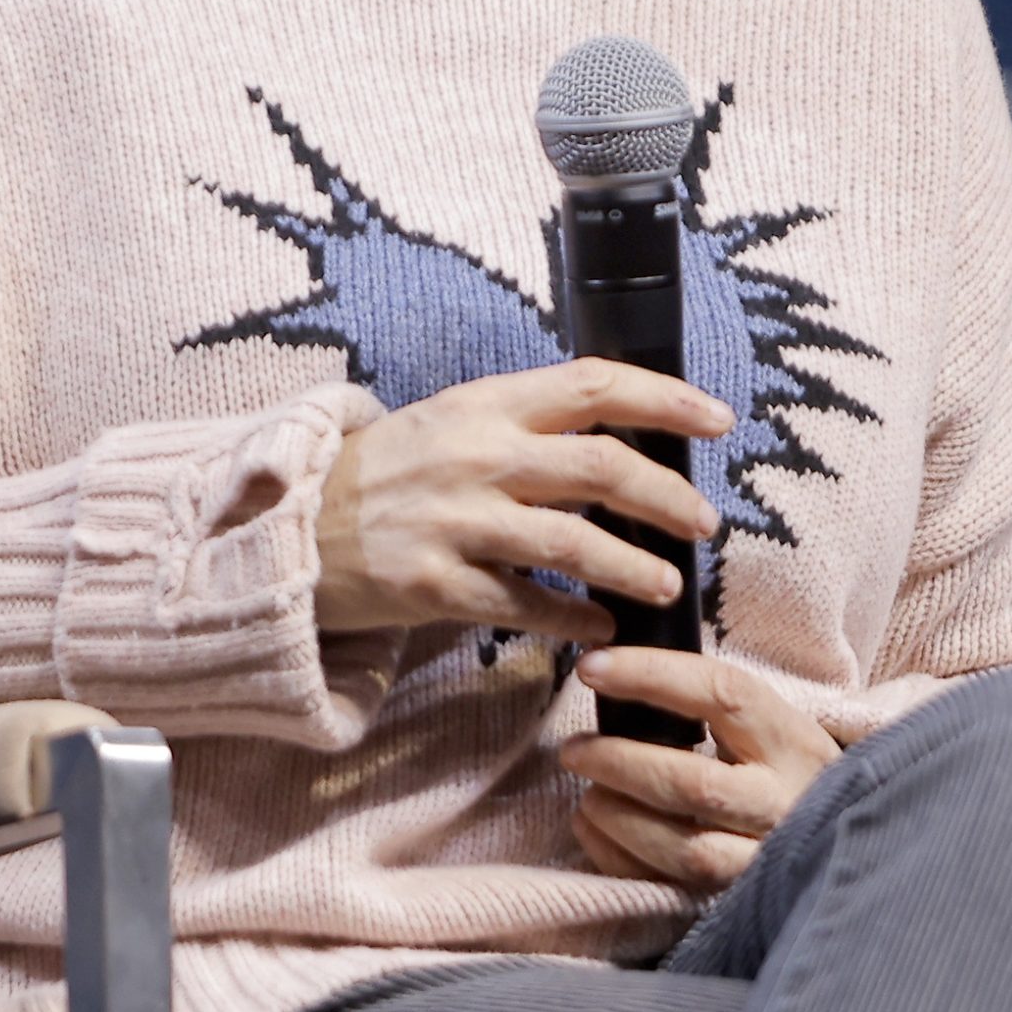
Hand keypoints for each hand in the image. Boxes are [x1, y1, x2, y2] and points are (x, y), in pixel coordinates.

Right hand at [315, 359, 732, 639]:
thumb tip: (623, 441)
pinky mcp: (433, 584)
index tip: (718, 418)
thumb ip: (527, 426)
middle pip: (600, 466)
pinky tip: (600, 627)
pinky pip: (524, 606)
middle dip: (668, 495)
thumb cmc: (391, 472)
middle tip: (704, 521)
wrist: (294, 525)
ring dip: (633, 566)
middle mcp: (476, 455)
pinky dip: (572, 618)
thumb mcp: (454, 421)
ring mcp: (454, 521)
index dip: (665, 398)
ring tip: (667, 585)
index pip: (593, 385)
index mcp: (487, 404)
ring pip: (572, 541)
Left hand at [561, 645, 841, 889]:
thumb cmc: (785, 773)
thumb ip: (714, 704)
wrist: (845, 849)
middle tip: (574, 749)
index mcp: (792, 741)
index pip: (721, 693)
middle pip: (694, 783)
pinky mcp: (740, 906)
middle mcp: (785, 803)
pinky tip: (593, 829)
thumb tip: (620, 667)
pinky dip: (620, 859)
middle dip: (622, 761)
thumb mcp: (771, 730)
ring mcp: (766, 863)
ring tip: (586, 793)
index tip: (593, 667)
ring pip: (685, 849)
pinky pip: (670, 890)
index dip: (652, 674)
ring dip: (620, 817)